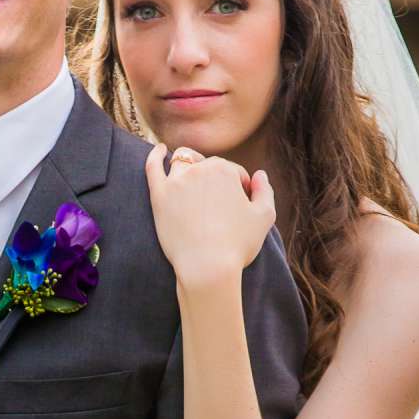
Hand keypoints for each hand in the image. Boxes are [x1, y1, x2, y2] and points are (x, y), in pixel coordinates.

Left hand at [144, 143, 276, 290]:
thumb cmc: (238, 245)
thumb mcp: (265, 216)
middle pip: (209, 167)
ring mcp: (176, 182)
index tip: (239, 210)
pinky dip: (155, 156)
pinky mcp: (159, 196)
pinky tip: (159, 150)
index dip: (240, 190)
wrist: (207, 268)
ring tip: (192, 180)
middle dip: (216, 181)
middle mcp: (200, 169)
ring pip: (182, 164)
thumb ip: (265, 191)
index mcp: (225, 169)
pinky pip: (153, 168)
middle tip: (218, 208)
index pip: (234, 172)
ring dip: (190, 166)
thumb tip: (259, 174)